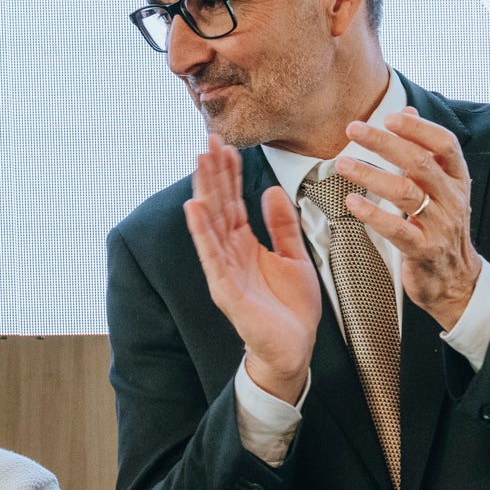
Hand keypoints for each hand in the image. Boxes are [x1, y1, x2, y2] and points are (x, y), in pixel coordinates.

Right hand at [184, 134, 322, 402]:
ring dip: (204, 192)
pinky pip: (212, 256)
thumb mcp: (294, 257)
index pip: (233, 202)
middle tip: (208, 140)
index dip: (230, 174)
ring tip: (199, 162)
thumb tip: (272, 191)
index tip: (226, 145)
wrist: (295, 348)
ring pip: (211, 224)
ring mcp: (225, 271)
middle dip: (214, 173)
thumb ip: (282, 226)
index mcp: (246, 245)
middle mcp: (230, 254)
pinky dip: (202, 231)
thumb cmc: (291, 309)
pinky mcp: (226, 290)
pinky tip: (195, 207)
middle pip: (219, 206)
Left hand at [336, 109, 481, 330]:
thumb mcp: (441, 187)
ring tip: (342, 164)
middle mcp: (452, 200)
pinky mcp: (423, 250)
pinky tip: (351, 203)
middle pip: (420, 163)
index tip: (389, 117)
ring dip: (370, 174)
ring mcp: (439, 226)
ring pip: (406, 193)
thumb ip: (424, 150)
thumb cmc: (442, 229)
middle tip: (354, 130)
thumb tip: (407, 112)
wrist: (456, 280)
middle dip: (384, 143)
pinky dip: (372, 214)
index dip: (418, 128)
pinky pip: (396, 229)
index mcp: (457, 180)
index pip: (444, 144)